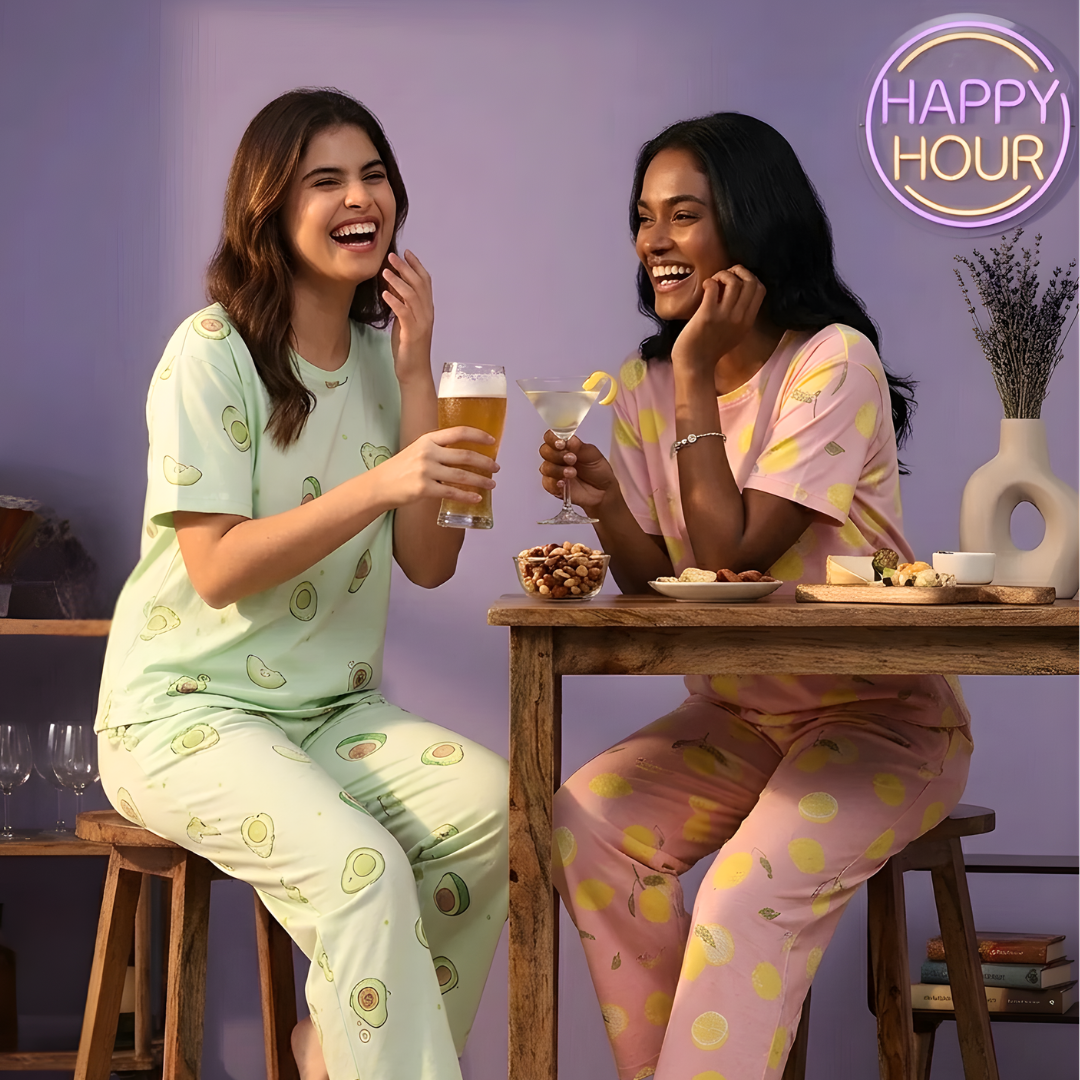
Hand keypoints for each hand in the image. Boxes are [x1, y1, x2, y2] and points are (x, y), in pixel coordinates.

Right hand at [371, 426, 497, 507]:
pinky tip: (476, 498)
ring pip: (462, 475)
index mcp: (428, 439)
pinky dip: (467, 496)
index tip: (492, 441)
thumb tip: (464, 456)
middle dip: (485, 462)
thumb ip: (437, 450)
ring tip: (492, 484)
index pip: (458, 432)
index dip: (478, 435)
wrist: (380, 485)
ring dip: (481, 480)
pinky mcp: (424, 488)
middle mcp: (428, 452)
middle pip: (465, 455)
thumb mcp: (417, 451)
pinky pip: (452, 492)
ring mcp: (426, 470)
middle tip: (496, 468)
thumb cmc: (401, 469)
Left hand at [383, 250, 433, 381]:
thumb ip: (402, 304)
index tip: (406, 252)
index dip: (417, 265)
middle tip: (392, 256)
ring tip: (385, 271)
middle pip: (419, 285)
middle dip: (406, 268)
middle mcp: (427, 314)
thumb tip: (392, 284)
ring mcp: (421, 324)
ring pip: (412, 296)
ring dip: (398, 281)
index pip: (425, 282)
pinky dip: (395, 301)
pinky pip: (404, 313)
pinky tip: (384, 293)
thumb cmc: (407, 348)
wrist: (414, 372)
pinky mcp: (412, 334)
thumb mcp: (404, 321)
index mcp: (427, 310)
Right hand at [538, 431, 617, 513]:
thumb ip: (579, 446)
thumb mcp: (593, 455)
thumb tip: (568, 439)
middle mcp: (558, 458)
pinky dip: (554, 482)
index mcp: (566, 446)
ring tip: (573, 472)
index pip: (551, 437)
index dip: (553, 438)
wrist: (603, 491)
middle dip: (557, 454)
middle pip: (544, 451)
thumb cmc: (598, 471)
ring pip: (545, 467)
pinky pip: (547, 483)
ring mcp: (554, 472)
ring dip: (558, 469)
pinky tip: (564, 482)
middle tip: (572, 458)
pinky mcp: (554, 487)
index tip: (561, 443)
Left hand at [671, 264, 765, 373]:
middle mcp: (739, 318)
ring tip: (713, 283)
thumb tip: (737, 291)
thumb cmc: (709, 348)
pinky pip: (713, 287)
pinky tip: (705, 288)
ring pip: (733, 281)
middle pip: (751, 281)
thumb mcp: (734, 334)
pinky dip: (709, 282)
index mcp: (748, 321)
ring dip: (722, 275)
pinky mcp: (707, 316)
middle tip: (723, 277)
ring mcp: (724, 317)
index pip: (760, 289)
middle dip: (737, 271)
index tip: (736, 280)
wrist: (694, 366)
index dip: (749, 277)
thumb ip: (740, 316)